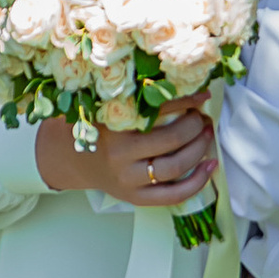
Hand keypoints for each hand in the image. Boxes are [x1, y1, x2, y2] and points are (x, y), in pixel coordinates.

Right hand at [38, 93, 216, 207]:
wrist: (67, 159)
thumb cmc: (93, 126)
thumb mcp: (103, 105)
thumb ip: (131, 95)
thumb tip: (178, 79)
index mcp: (113, 126)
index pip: (157, 110)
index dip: (185, 101)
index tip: (202, 95)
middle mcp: (120, 155)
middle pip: (171, 140)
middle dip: (195, 125)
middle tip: (203, 117)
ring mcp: (129, 180)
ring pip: (175, 167)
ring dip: (199, 148)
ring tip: (206, 134)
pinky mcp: (136, 198)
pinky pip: (173, 195)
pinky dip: (197, 182)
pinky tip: (211, 166)